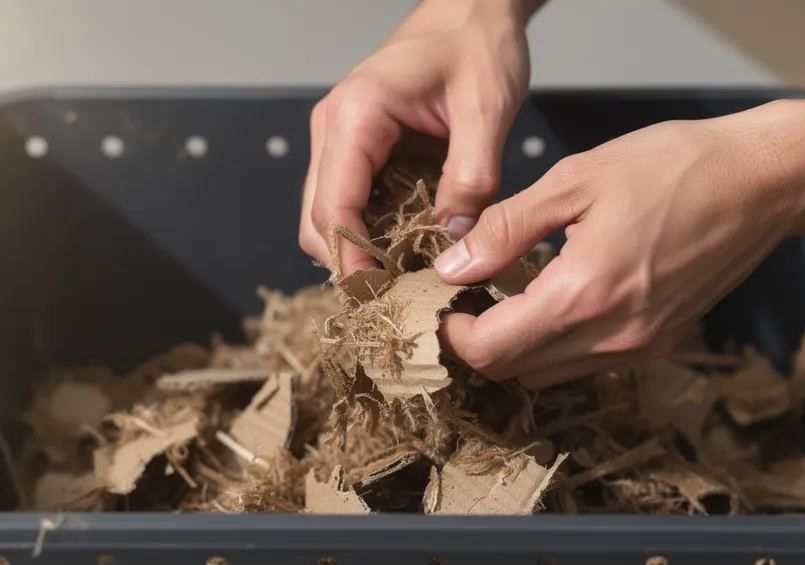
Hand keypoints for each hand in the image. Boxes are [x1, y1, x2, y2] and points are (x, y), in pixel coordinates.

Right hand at [299, 0, 533, 275]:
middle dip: (352, 264)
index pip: (333, 207)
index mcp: (357, 114)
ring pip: (326, 217)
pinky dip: (370, 232)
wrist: (470, 10)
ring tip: (409, 274)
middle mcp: (333, 128)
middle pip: (317, 221)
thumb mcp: (487, 108)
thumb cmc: (477, 46)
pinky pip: (348, 203)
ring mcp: (337, 139)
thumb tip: (452, 237)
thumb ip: (471, 175)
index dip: (352, 260)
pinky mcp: (353, 149)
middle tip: (402, 296)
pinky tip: (409, 246)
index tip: (385, 296)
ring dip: (359, 251)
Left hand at [435, 101, 804, 388]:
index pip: (492, 350)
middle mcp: (612, 337)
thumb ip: (506, 228)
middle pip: (515, 372)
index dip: (453, 335)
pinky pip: (588, 363)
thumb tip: (453, 266)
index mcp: (584, 295)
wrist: (764, 182)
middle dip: (480, 343)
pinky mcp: (660, 344)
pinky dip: (558, 344)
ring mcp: (640, 347)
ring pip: (550, 374)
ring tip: (508, 294)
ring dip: (518, 347)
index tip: (443, 302)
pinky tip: (557, 296)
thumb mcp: (575, 180)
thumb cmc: (675, 166)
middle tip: (467, 297)